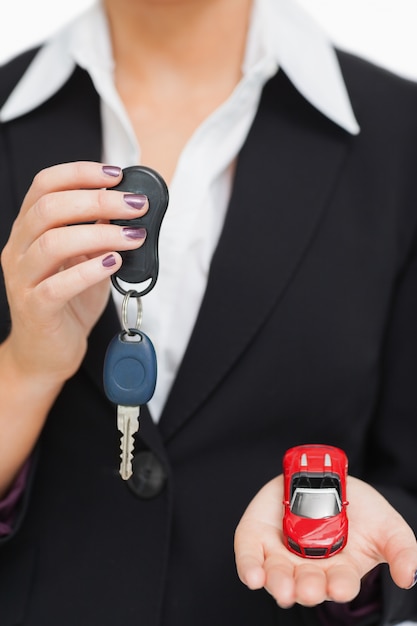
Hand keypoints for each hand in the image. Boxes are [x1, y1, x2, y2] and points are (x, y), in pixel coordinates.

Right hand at [1, 161, 147, 384]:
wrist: (48, 353)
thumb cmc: (68, 303)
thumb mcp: (86, 260)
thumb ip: (98, 233)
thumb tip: (127, 205)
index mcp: (29, 230)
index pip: (44, 186)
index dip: (79, 173)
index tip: (116, 174)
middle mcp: (19, 249)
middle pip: (49, 208)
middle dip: (97, 201)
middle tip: (135, 205)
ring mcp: (22, 279)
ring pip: (52, 243)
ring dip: (99, 234)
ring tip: (133, 237)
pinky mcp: (35, 308)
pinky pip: (57, 286)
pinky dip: (89, 271)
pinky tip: (114, 264)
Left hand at [235, 475, 416, 607]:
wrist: (325, 476)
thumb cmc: (358, 507)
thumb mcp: (387, 525)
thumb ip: (401, 550)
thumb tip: (409, 576)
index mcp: (339, 570)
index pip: (339, 584)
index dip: (339, 587)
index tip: (340, 586)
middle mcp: (308, 567)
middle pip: (305, 585)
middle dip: (307, 589)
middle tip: (308, 589)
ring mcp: (281, 553)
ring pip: (276, 576)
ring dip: (278, 584)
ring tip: (283, 588)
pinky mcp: (257, 537)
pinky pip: (249, 555)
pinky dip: (249, 567)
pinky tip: (253, 576)